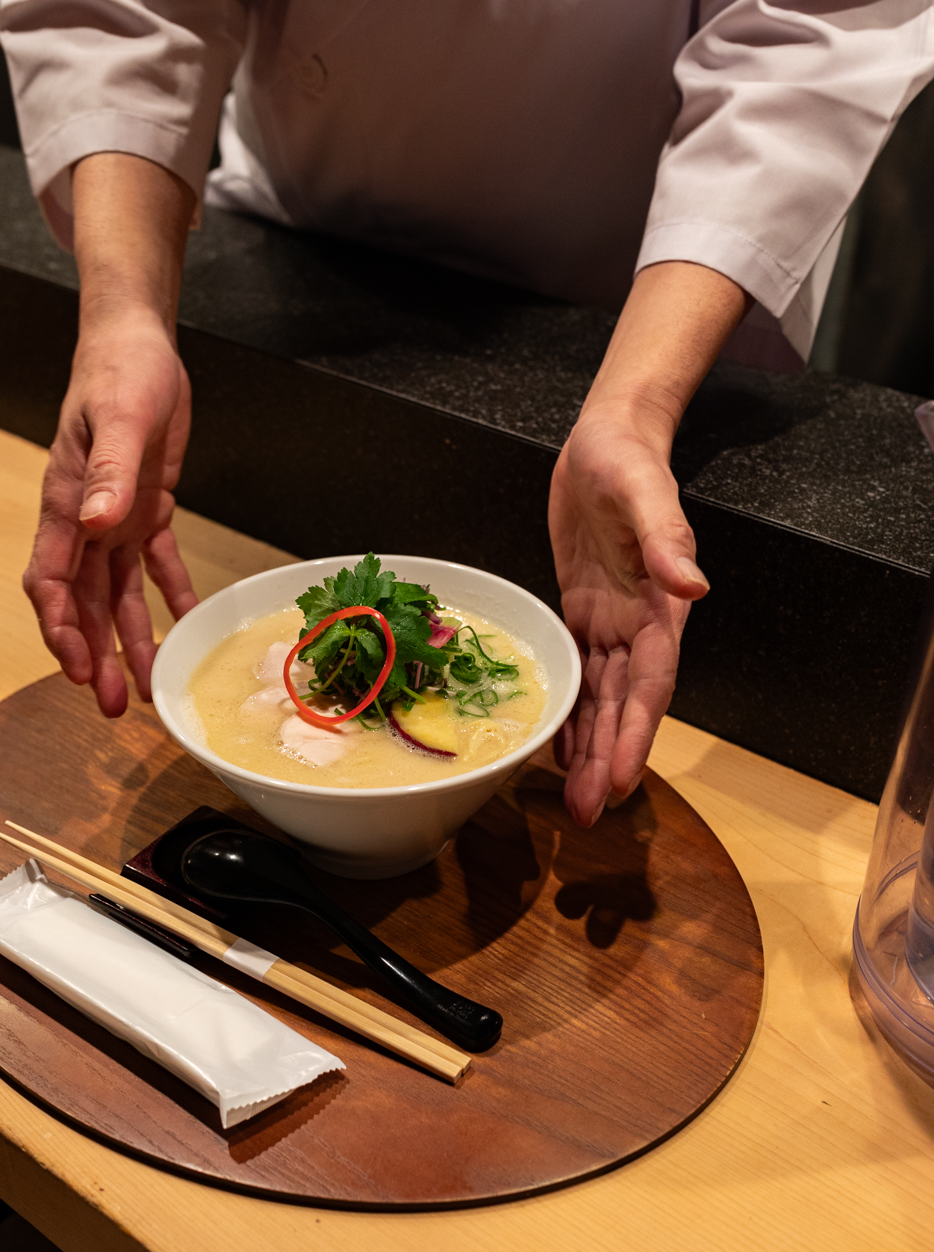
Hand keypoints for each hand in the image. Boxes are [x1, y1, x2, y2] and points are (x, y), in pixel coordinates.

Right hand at [24, 307, 197, 715]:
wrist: (140, 345)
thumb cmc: (120, 373)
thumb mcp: (119, 419)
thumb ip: (107, 473)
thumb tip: (93, 522)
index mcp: (65, 504)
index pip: (53, 581)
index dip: (62, 628)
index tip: (77, 667)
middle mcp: (85, 521)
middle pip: (86, 603)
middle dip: (96, 655)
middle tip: (113, 705)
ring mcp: (114, 518)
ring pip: (119, 596)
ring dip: (129, 641)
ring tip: (142, 688)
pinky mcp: (148, 510)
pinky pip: (157, 565)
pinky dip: (170, 597)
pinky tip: (182, 628)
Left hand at [549, 410, 705, 825]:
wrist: (605, 440)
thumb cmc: (626, 460)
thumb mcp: (645, 490)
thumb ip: (667, 538)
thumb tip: (693, 587)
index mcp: (659, 604)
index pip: (651, 682)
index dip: (638, 732)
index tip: (624, 778)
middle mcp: (638, 624)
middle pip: (624, 705)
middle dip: (609, 758)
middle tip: (589, 812)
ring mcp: (610, 622)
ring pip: (601, 699)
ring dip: (590, 749)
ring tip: (575, 800)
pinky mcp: (582, 612)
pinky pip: (578, 673)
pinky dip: (571, 712)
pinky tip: (558, 748)